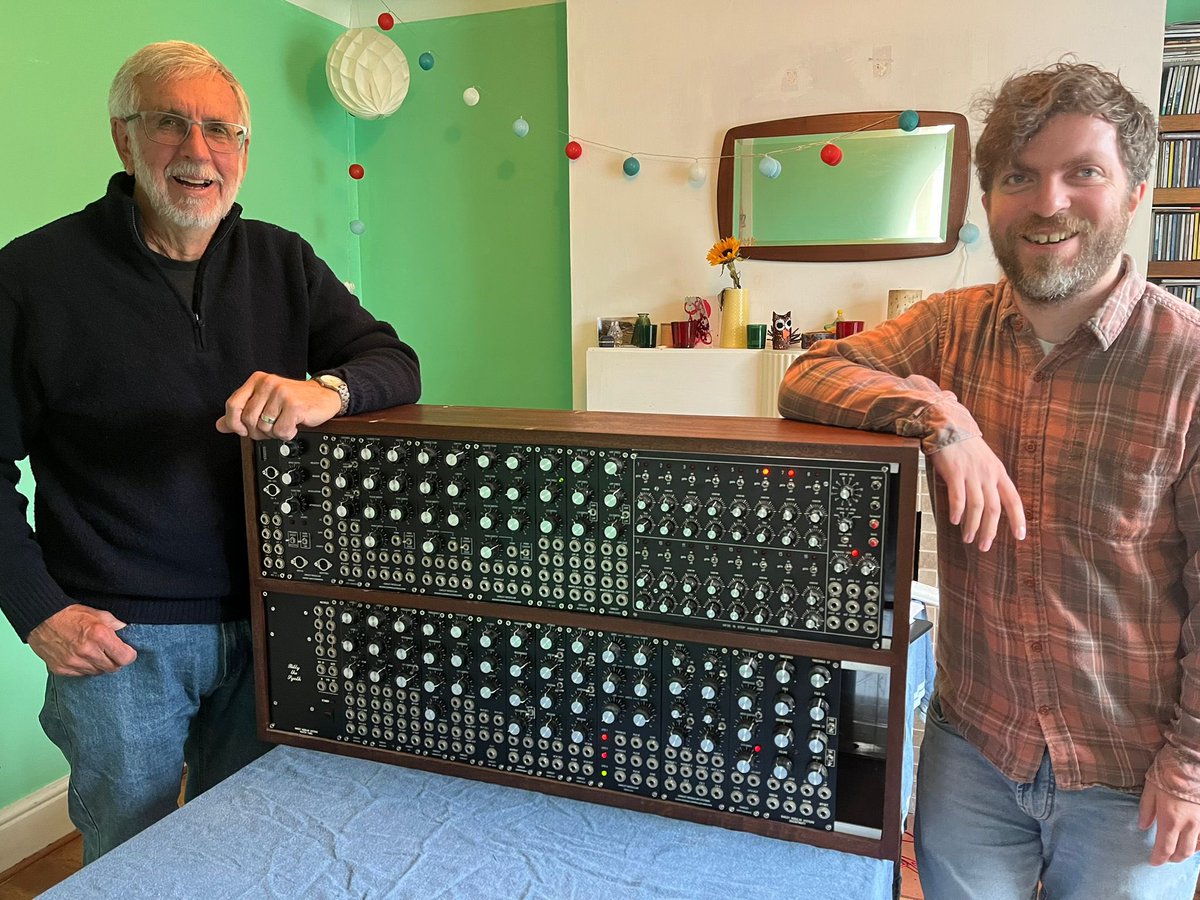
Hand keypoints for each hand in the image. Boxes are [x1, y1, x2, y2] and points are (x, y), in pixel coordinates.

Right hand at [28, 604, 136, 675]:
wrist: (40, 620)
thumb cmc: (69, 615)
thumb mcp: (97, 613)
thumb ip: (115, 624)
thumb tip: (127, 631)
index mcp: (99, 636)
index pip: (125, 658)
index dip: (128, 655)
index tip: (126, 651)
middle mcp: (87, 652)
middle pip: (113, 668)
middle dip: (115, 660)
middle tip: (110, 652)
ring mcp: (74, 662)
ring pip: (98, 672)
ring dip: (100, 665)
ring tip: (94, 653)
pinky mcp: (62, 669)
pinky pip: (82, 674)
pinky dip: (85, 668)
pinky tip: (82, 657)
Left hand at [215, 372, 341, 440]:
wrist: (324, 396)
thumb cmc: (295, 400)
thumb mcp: (265, 402)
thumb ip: (241, 412)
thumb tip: (221, 425)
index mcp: (257, 381)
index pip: (233, 404)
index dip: (234, 422)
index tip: (243, 429)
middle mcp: (268, 383)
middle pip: (248, 420)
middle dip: (258, 431)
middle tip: (271, 427)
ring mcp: (281, 393)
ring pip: (264, 428)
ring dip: (275, 433)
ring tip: (284, 423)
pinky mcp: (294, 406)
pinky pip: (280, 431)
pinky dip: (287, 434)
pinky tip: (293, 425)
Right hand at [928, 436, 1025, 551]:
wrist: (947, 425)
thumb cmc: (963, 444)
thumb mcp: (984, 460)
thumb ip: (988, 479)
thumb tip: (986, 502)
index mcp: (998, 472)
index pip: (1013, 500)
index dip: (1018, 519)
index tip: (1020, 536)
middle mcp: (988, 474)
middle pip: (994, 509)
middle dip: (990, 531)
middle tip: (985, 546)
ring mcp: (972, 473)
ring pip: (977, 507)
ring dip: (972, 526)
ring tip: (968, 538)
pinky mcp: (955, 472)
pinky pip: (958, 497)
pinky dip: (957, 511)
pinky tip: (954, 520)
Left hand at [1140, 779, 1199, 864]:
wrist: (1190, 761)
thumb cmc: (1168, 773)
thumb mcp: (1150, 789)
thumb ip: (1146, 810)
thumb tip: (1143, 826)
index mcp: (1170, 819)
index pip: (1164, 848)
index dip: (1158, 858)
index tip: (1153, 862)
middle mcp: (1188, 825)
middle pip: (1183, 852)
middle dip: (1173, 858)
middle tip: (1165, 858)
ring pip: (1197, 847)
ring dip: (1186, 853)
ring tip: (1178, 852)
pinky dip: (1199, 844)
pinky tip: (1193, 842)